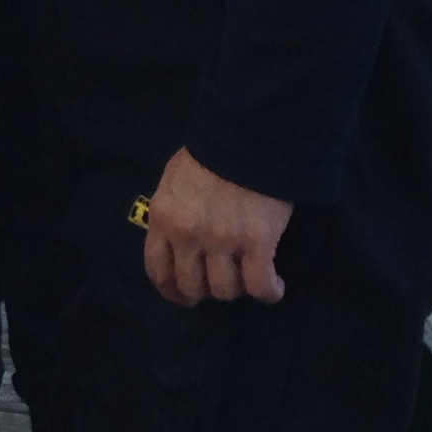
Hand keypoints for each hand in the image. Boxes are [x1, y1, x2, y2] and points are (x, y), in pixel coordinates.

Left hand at [140, 148, 292, 307]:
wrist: (247, 135)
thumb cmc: (210, 153)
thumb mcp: (174, 180)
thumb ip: (173, 214)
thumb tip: (179, 241)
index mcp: (163, 218)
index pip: (157, 269)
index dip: (171, 290)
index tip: (183, 296)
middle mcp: (188, 235)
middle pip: (192, 286)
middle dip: (206, 290)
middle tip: (221, 282)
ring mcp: (222, 241)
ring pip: (226, 290)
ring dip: (238, 288)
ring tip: (249, 275)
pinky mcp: (257, 243)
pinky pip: (260, 287)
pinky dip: (269, 292)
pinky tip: (275, 286)